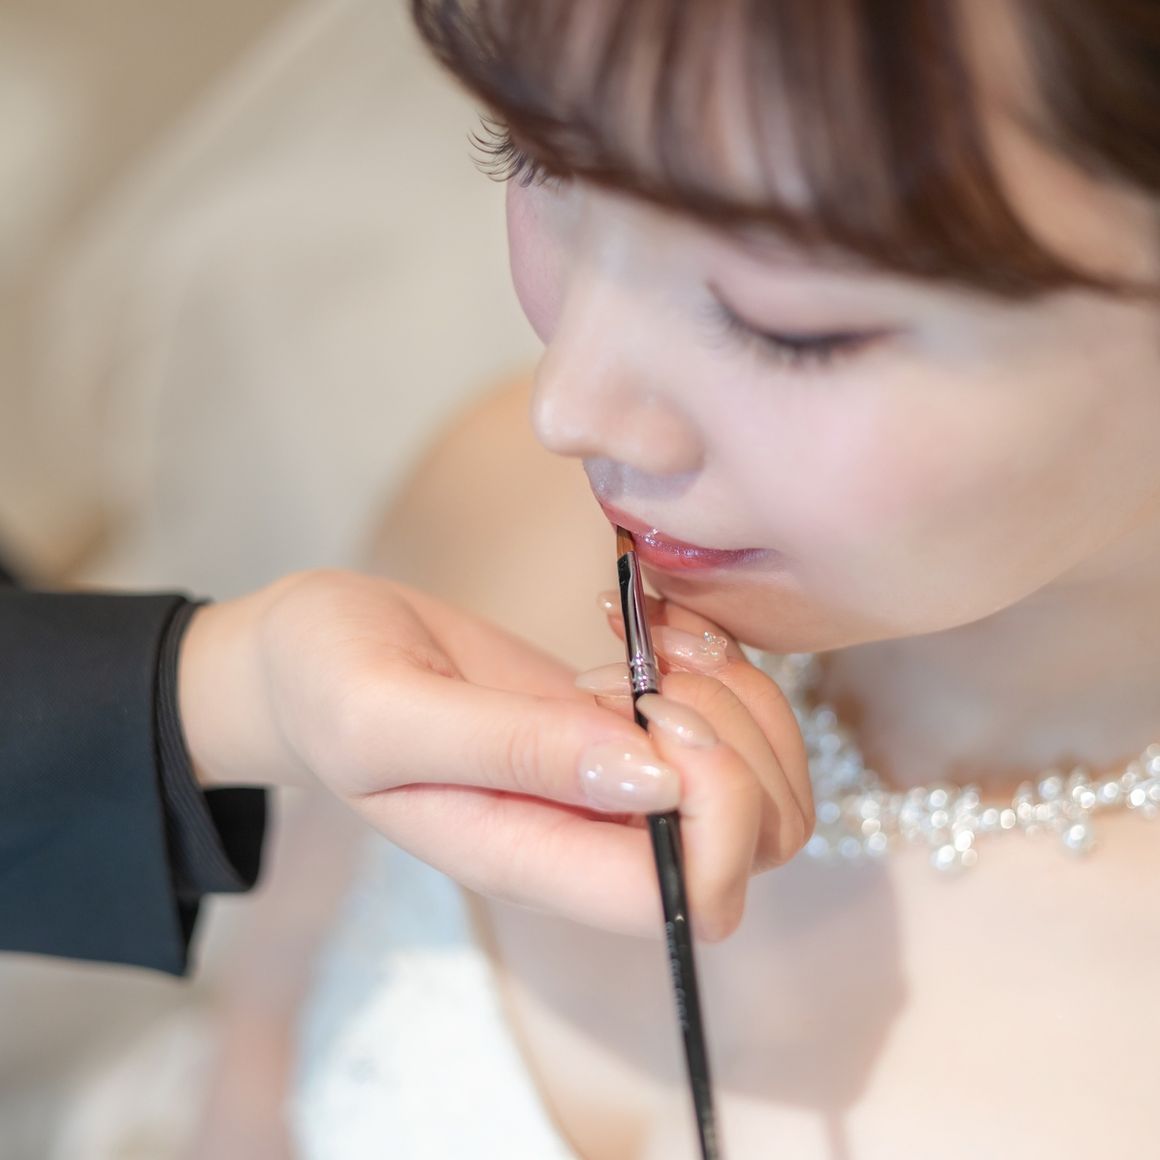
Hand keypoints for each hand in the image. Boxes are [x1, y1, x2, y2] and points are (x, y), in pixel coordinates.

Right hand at [178, 569, 810, 939]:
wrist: (316, 652)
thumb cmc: (325, 685)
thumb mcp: (384, 712)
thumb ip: (509, 749)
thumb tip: (655, 784)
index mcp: (533, 861)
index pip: (687, 899)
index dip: (712, 813)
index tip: (654, 717)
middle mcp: (589, 836)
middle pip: (752, 843)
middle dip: (742, 744)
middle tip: (658, 669)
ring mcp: (612, 783)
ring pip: (757, 781)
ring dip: (737, 696)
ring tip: (654, 637)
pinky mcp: (619, 726)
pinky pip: (724, 714)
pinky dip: (715, 659)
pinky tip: (649, 621)